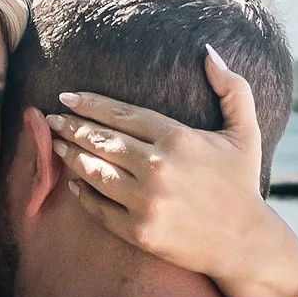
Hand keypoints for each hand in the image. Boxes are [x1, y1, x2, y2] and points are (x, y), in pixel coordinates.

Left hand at [49, 48, 297, 296]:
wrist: (246, 244)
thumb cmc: (243, 184)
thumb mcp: (245, 132)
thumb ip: (233, 88)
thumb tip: (209, 52)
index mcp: (177, 138)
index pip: (120, 114)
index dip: (90, 104)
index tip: (67, 97)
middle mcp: (158, 167)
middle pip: (101, 140)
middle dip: (71, 126)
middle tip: (51, 118)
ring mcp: (146, 201)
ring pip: (94, 171)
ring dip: (71, 155)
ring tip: (57, 144)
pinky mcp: (139, 231)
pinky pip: (99, 208)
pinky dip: (82, 193)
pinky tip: (73, 182)